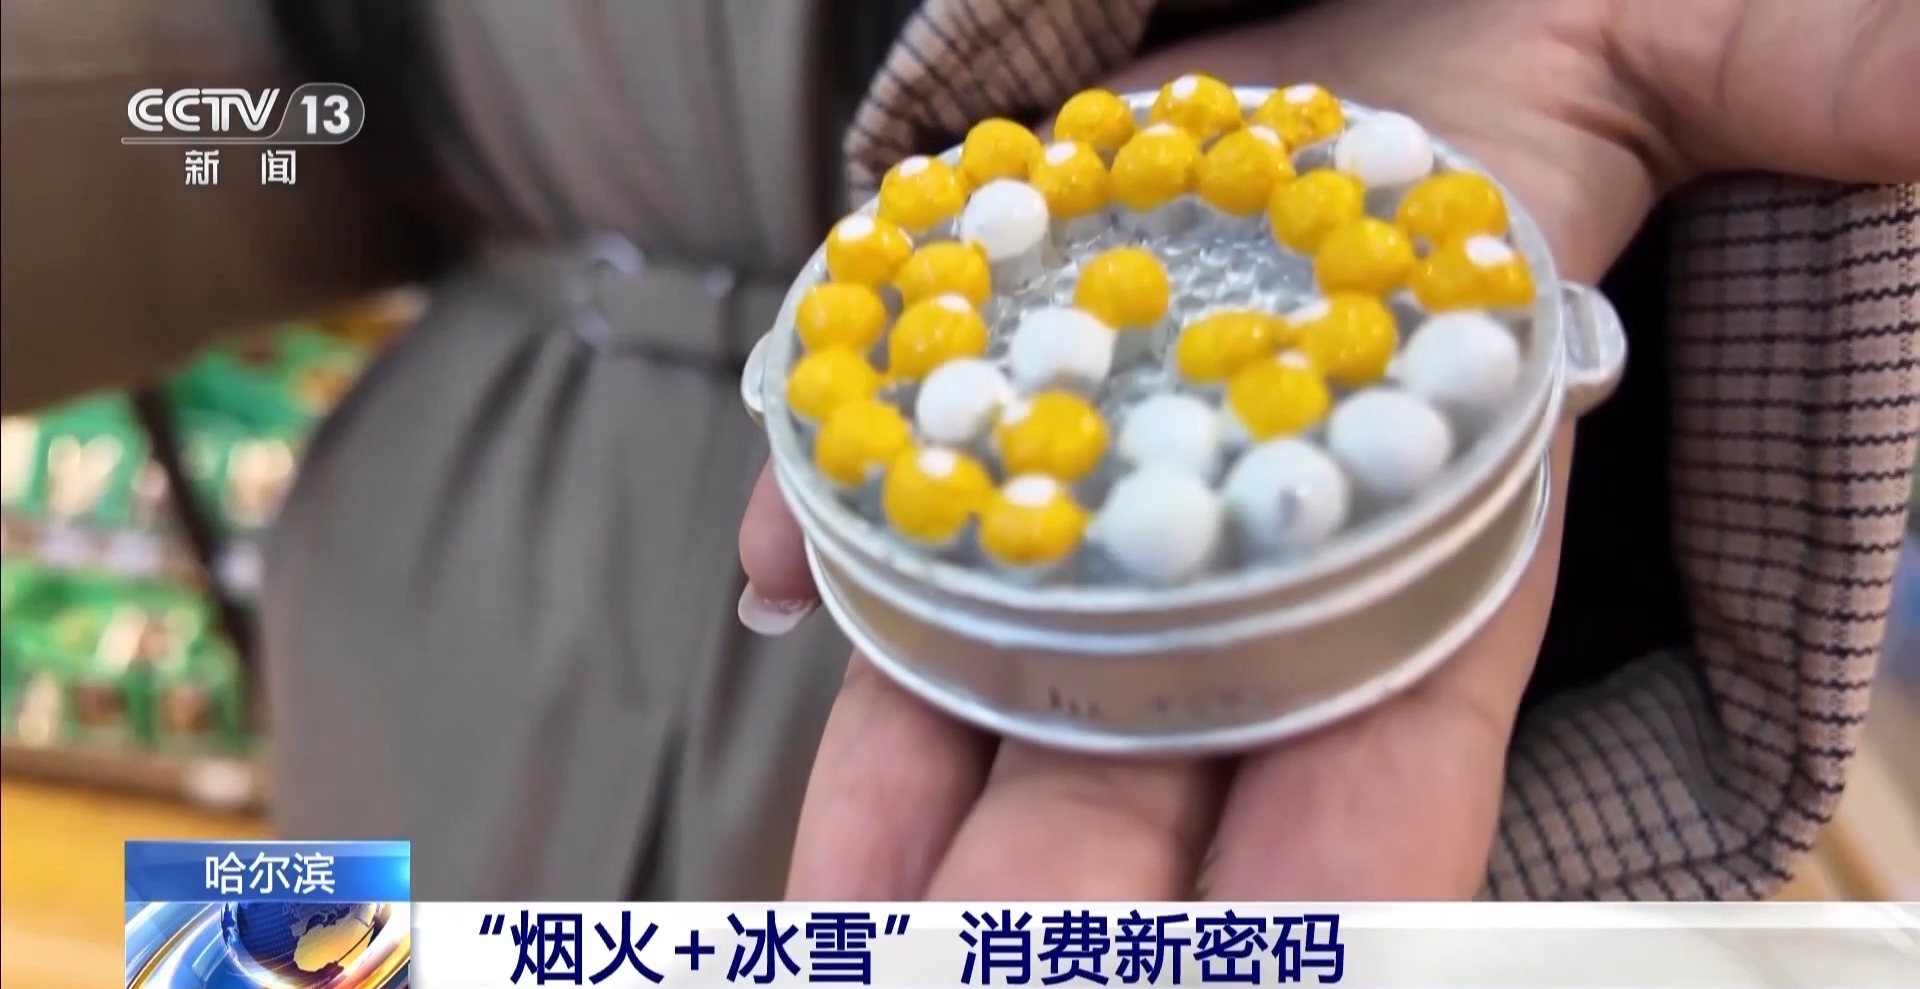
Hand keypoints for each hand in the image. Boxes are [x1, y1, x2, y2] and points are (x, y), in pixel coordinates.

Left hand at [741, 0, 1918, 898]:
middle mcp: (1257, 566)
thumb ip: (1804, 80)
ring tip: (851, 954)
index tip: (1296, 954)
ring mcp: (1109, 528)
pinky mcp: (997, 454)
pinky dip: (842, 604)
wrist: (1323, 53)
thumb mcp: (1659, 57)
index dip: (1345, 868)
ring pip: (1012, 718)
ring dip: (926, 846)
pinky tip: (788, 660)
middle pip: (1170, 782)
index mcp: (1421, 525)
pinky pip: (904, 562)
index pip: (1390, 739)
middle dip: (1091, 915)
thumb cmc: (1496, 73)